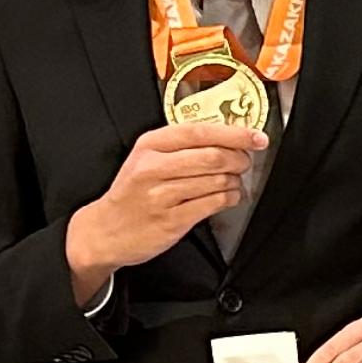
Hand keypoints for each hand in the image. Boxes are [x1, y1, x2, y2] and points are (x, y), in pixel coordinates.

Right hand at [64, 123, 266, 287]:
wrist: (105, 231)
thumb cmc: (131, 194)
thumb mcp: (145, 159)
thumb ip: (180, 147)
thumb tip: (228, 137)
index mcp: (149, 146)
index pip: (199, 131)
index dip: (234, 133)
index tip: (255, 136)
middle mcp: (153, 168)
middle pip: (213, 156)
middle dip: (239, 159)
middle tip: (244, 162)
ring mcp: (162, 195)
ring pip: (217, 180)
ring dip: (235, 181)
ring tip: (234, 182)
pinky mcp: (172, 220)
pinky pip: (213, 203)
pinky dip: (230, 198)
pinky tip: (229, 197)